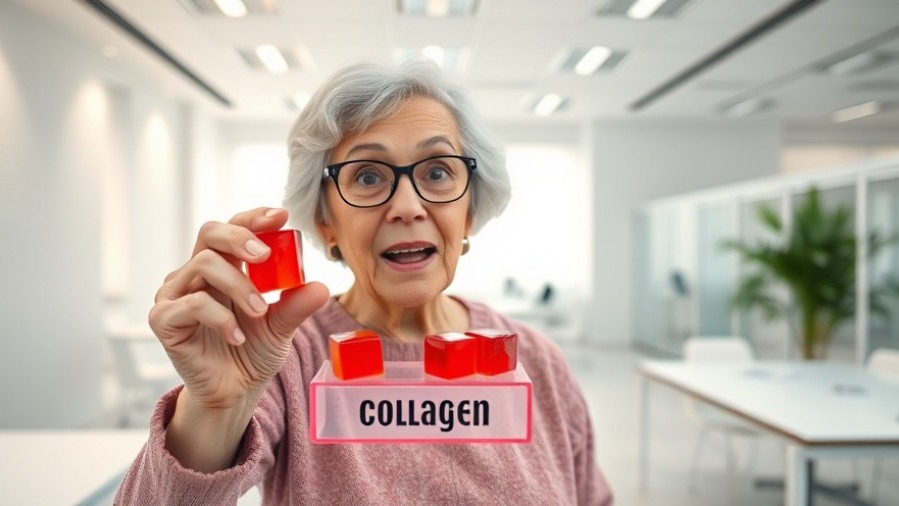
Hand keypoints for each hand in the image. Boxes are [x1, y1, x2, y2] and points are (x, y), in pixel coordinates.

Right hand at [149, 207, 329, 409]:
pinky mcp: (164, 319)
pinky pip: (191, 304)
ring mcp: (176, 294)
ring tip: (259, 312)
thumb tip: (322, 287)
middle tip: (265, 255)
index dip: (254, 218)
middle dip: (240, 236)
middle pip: (210, 232)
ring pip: (203, 264)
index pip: (234, 228)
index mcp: (225, 266)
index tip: (281, 217)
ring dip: (238, 285)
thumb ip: (296, 306)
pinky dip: (220, 318)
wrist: (234, 392)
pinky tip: (237, 336)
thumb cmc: (252, 352)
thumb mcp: (281, 326)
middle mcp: (196, 274)